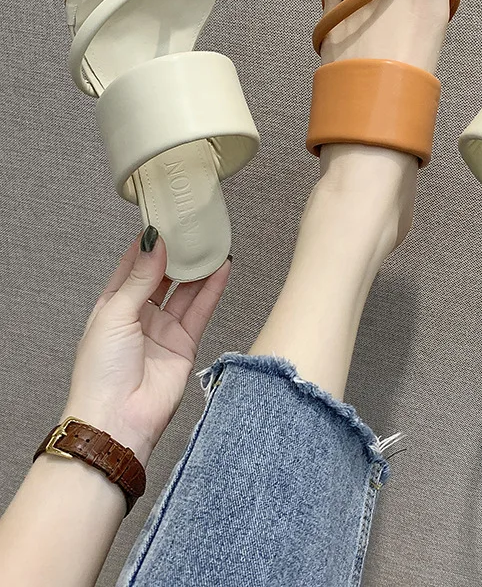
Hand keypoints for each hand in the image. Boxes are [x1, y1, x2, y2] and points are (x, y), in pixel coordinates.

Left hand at [63, 227, 229, 465]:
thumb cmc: (102, 371)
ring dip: (198, 269)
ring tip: (212, 243)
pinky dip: (212, 289)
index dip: (148, 245)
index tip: (164, 220)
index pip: (132, 267)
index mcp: (112, 306)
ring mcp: (163, 329)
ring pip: (185, 291)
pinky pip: (201, 310)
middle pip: (162, 276)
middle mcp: (139, 316)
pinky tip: (221, 268)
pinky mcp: (185, 343)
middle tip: (193, 229)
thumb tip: (155, 243)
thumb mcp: (115, 314)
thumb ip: (140, 278)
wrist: (119, 418)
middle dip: (177, 254)